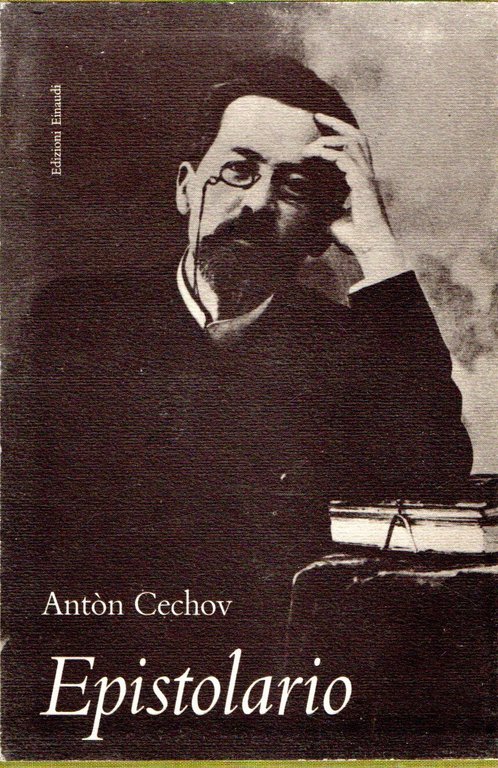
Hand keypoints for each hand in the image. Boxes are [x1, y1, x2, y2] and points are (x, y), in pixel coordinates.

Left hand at [303, 112, 406, 288]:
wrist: (370, 248)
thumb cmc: (356, 238)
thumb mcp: (335, 218)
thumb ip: (328, 207)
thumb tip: (314, 206)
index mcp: (363, 180)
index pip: (355, 147)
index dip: (340, 132)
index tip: (321, 125)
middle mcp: (367, 174)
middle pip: (357, 136)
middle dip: (337, 123)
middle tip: (316, 117)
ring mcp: (366, 177)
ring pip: (351, 143)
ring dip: (329, 140)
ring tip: (311, 146)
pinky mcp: (362, 184)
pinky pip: (345, 160)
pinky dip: (330, 153)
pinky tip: (315, 155)